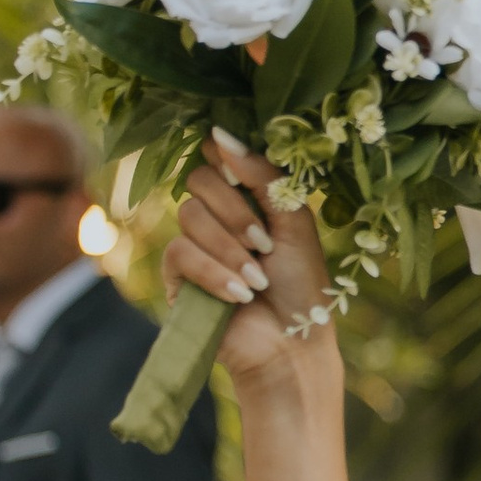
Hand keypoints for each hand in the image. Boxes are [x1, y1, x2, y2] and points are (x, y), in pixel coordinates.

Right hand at [165, 131, 329, 379]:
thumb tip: (218, 134)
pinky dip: (213, 272)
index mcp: (249, 198)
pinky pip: (179, 253)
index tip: (242, 170)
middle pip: (200, 180)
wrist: (292, 345)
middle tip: (264, 244)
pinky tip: (239, 295)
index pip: (220, 158)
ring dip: (229, 249)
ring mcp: (195, 245)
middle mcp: (219, 216)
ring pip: (189, 215)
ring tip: (258, 280)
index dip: (227, 158)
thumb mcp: (294, 223)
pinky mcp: (178, 277)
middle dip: (236, 211)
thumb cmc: (302, 286)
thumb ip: (263, 177)